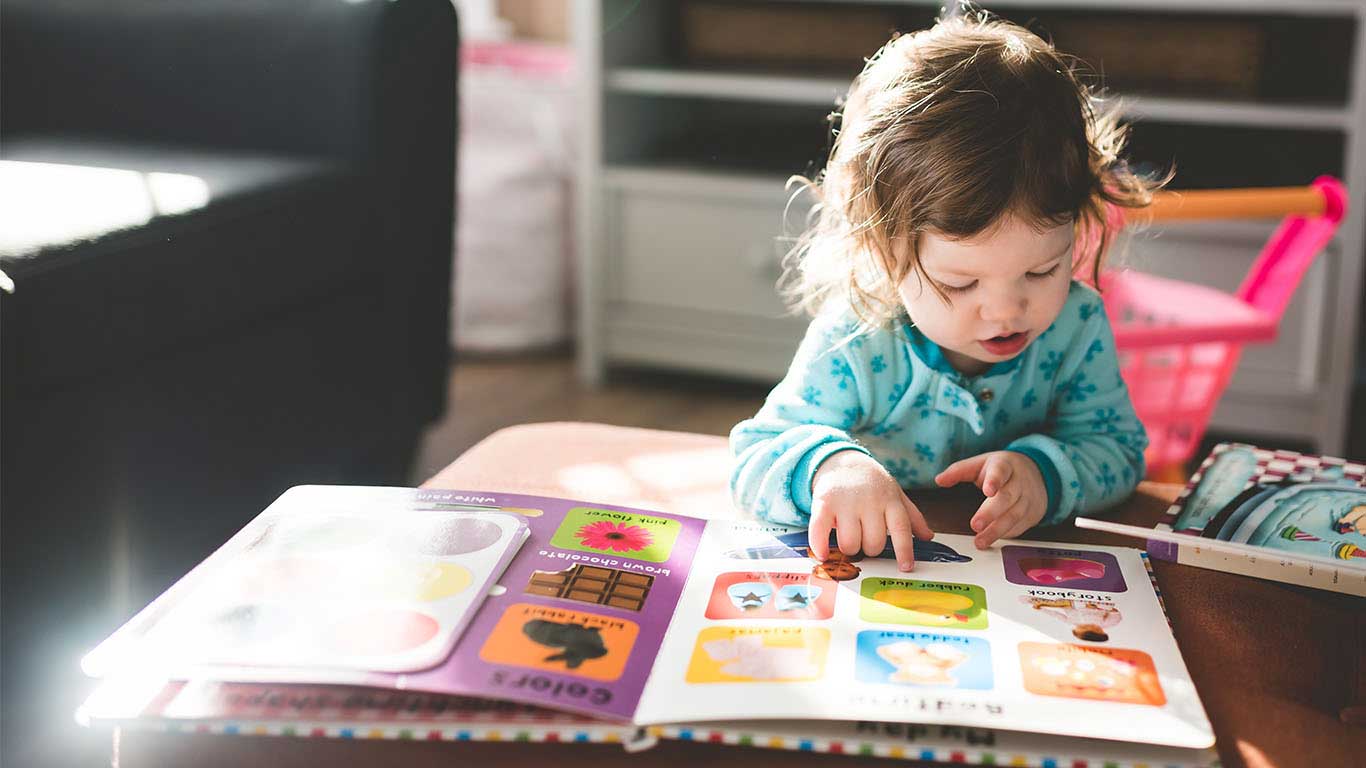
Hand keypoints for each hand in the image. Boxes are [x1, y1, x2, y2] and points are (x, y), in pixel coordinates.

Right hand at [809, 450, 933, 570]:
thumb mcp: (895, 494)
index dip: (904, 550)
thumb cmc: (871, 483)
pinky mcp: (823, 503)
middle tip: (865, 539)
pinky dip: (820, 546)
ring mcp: (846, 503)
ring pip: (850, 543)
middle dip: (870, 549)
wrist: (842, 461)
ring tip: (849, 538)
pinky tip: (823, 554)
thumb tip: (928, 537)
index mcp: (890, 501)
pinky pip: (820, 530)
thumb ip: (912, 516)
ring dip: (849, 548)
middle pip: (873, 543)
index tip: (906, 567)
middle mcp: (869, 502)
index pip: (901, 528)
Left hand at [935, 451, 1046, 548]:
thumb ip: (959, 471)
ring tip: (980, 541)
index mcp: (1004, 465)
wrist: (1035, 473)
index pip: (1000, 471)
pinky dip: (1006, 534)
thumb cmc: (1001, 470)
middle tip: (975, 525)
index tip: (988, 491)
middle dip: (991, 513)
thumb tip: (939, 480)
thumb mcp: (981, 464)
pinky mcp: (1032, 514)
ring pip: (1014, 515)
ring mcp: (1028, 498)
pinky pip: (1019, 526)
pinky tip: (993, 540)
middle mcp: (1019, 482)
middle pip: (1007, 497)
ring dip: (996, 530)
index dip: (995, 481)